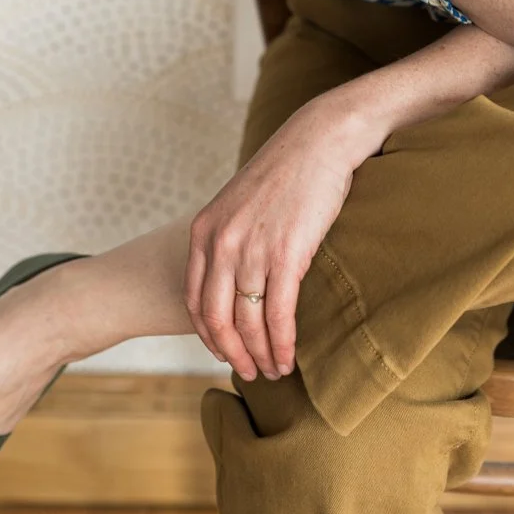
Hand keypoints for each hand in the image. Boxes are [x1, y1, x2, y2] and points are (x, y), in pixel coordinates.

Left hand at [182, 97, 359, 381]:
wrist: (318, 140)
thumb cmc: (286, 170)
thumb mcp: (239, 203)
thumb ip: (230, 238)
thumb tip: (236, 279)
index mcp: (204, 230)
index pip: (195, 300)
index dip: (209, 335)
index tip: (226, 352)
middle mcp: (221, 243)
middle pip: (216, 320)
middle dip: (233, 354)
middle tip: (250, 372)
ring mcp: (251, 250)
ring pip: (248, 323)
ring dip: (261, 355)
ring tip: (274, 371)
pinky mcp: (286, 255)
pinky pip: (278, 314)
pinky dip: (282, 343)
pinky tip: (289, 358)